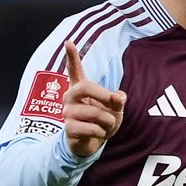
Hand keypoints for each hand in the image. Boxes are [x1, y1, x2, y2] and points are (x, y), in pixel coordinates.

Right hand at [62, 41, 125, 156]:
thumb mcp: (115, 108)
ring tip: (107, 125)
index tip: (68, 42)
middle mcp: (70, 97)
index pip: (74, 69)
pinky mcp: (68, 129)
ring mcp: (67, 113)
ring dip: (107, 120)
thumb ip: (118, 99)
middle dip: (103, 94)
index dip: (72, 56)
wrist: (92, 144)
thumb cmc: (103, 121)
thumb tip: (118, 97)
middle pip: (84, 86)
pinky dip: (101, 133)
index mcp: (81, 88)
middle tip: (114, 102)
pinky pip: (91, 129)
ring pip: (93, 112)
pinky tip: (98, 134)